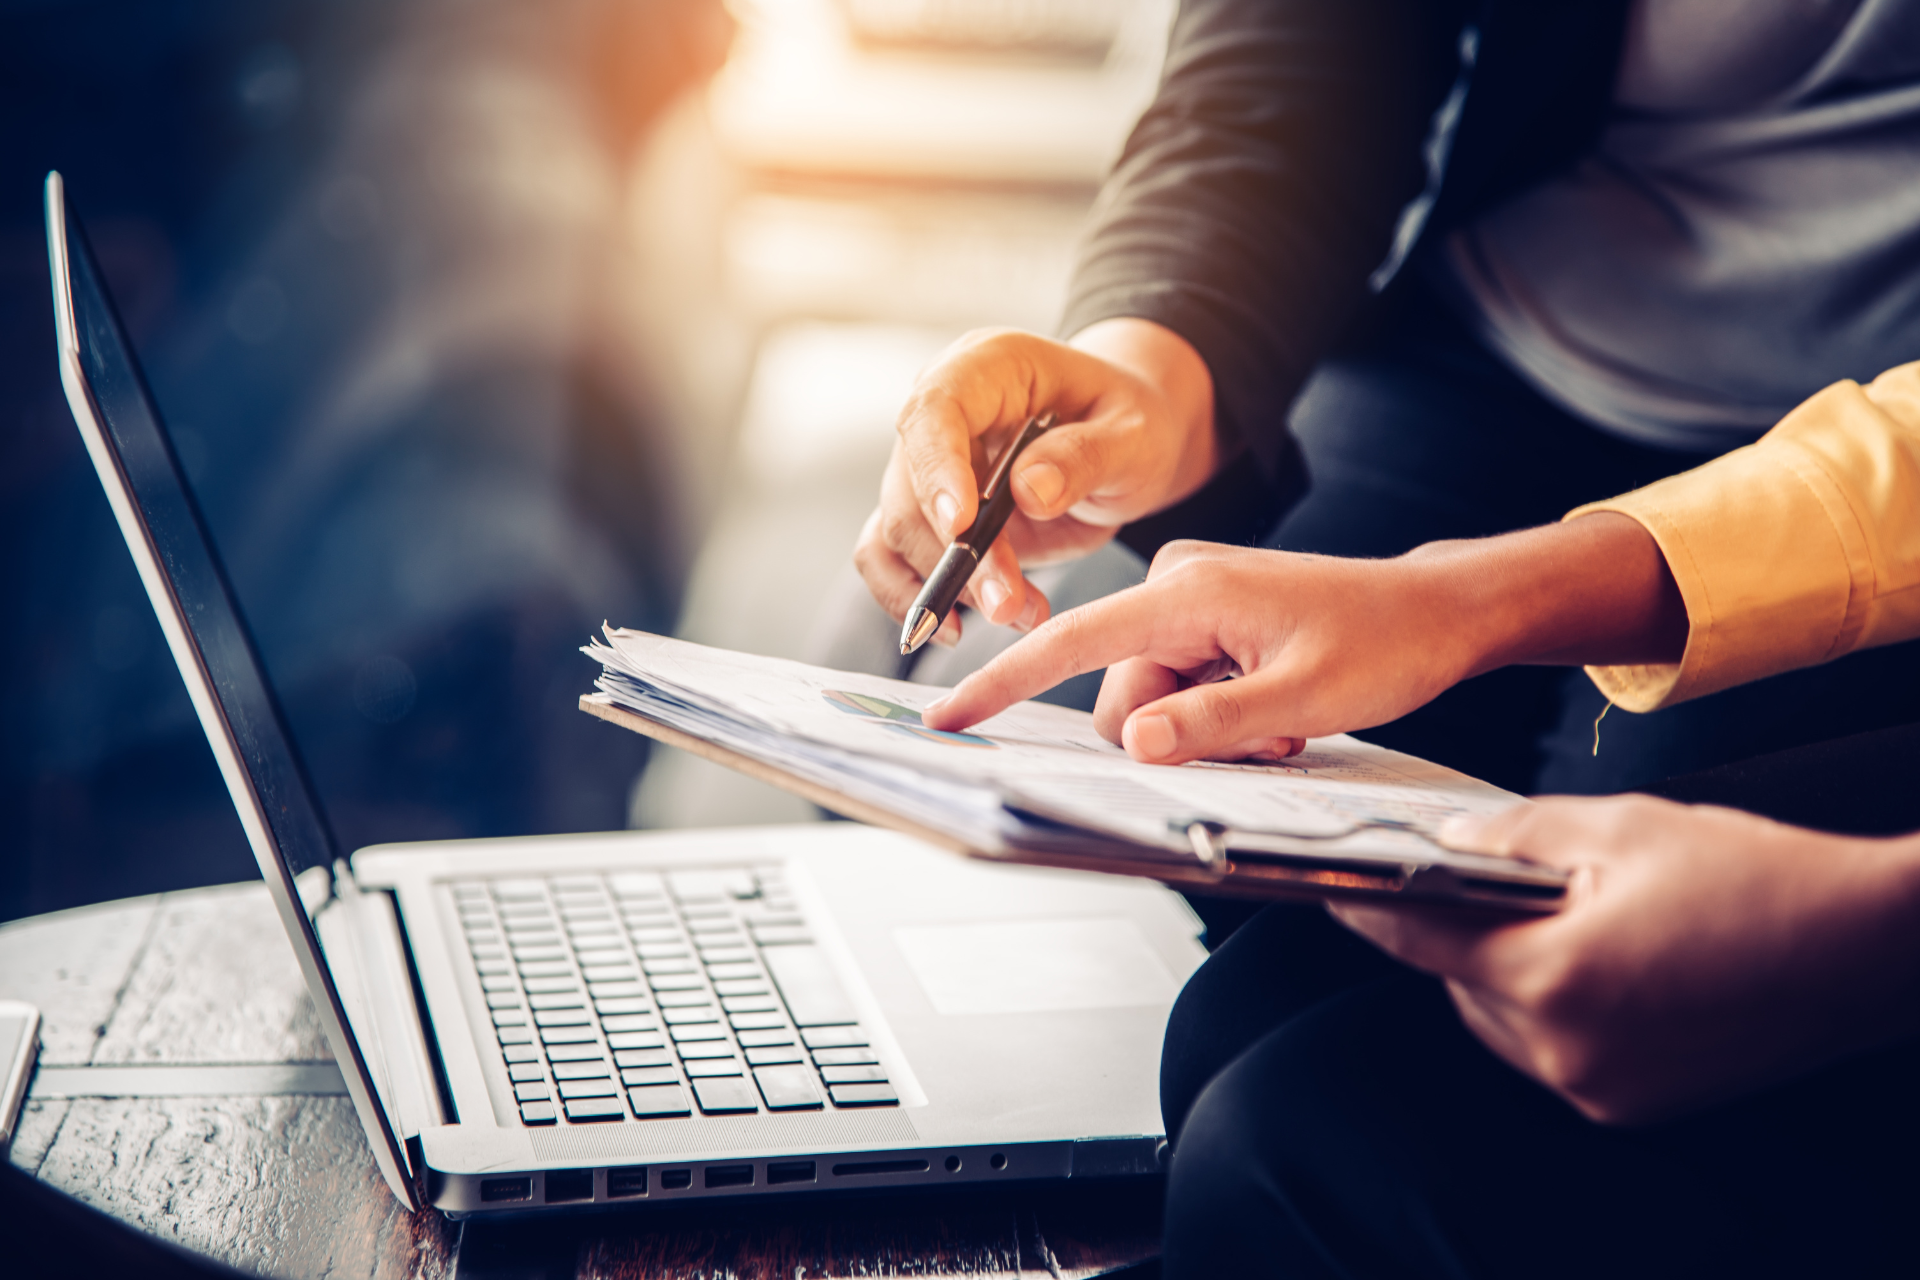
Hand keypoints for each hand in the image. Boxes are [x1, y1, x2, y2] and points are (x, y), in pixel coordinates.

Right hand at [853, 319, 1217, 645]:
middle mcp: (943, 414)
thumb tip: (1029, 490)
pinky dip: (916, 598)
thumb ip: (1086, 457)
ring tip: (1015, 614)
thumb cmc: (1130, 424)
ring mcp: (930, 467)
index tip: (961, 526)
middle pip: (911, 486)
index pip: (935, 409)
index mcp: (987, 369)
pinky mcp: (931, 517)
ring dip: (945, 586)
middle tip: (1009, 603)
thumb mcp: (1134, 435)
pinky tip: (959, 628)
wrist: (1125, 446)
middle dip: (955, 557)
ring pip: (897, 532)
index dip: (938, 469)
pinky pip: (892, 557)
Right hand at [923, 514, 1686, 761]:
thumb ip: (1214, 725)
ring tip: (1281, 721)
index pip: (1072, 640)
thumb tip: (1138, 744)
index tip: (950, 717)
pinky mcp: (1209, 619)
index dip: (1004, 681)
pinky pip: (1182, 685)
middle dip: (1174, 734)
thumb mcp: (1306, 697)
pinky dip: (1219, 713)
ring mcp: (1191, 600)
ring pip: (1155, 699)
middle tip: (1264, 737)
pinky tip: (1276, 709)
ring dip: (1206, 729)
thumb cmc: (1385, 642)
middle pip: (1121, 693)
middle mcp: (1176, 584)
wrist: (1437, 611)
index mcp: (1187, 590)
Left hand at [1331, 796, 1919, 1123]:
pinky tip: (1599, 958)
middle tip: (1487, 878)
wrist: (1864, 945)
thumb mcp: (1617, 827)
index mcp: (1552, 975)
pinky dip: (1552, 1005)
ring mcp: (1598, 1089)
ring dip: (1508, 969)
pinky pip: (1551, 1049)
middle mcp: (1566, 1050)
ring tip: (1565, 915)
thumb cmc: (1750, 875)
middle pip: (1461, 981)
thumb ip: (1511, 837)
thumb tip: (1446, 843)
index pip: (1422, 939)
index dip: (1368, 907)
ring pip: (1502, 1018)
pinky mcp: (1628, 1104)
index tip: (1327, 887)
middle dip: (1465, 927)